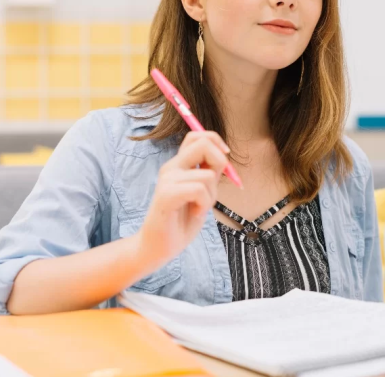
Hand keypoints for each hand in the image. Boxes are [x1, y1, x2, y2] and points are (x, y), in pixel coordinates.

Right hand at [135, 131, 230, 272]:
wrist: (159, 247)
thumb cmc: (182, 221)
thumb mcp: (202, 192)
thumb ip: (209, 174)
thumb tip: (224, 156)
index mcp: (179, 165)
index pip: (197, 136)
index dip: (215, 141)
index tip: (225, 158)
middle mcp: (172, 167)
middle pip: (202, 144)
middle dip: (220, 162)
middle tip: (216, 183)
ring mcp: (167, 179)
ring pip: (207, 175)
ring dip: (211, 195)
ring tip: (199, 208)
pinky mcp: (166, 194)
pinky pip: (198, 189)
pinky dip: (203, 204)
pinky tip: (194, 213)